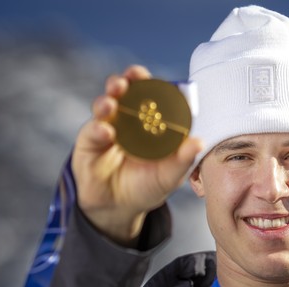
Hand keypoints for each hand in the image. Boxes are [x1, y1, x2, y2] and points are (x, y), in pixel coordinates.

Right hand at [72, 65, 202, 243]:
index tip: (165, 81)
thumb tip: (199, 142)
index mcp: (151, 123)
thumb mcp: (168, 176)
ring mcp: (108, 126)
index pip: (155, 96)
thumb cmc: (146, 187)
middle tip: (133, 76)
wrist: (118, 207)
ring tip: (112, 101)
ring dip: (109, 98)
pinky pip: (93, 130)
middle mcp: (128, 119)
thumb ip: (182, 160)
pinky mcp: (89, 140)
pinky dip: (99, 128)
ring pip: (106, 103)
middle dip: (130, 79)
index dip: (159, 85)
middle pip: (128, 90)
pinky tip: (106, 132)